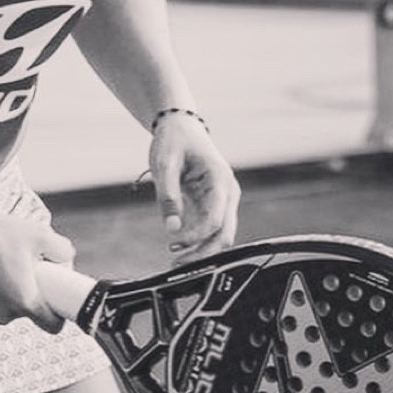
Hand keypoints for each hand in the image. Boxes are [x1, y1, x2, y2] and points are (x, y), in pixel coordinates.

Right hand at [0, 202, 74, 333]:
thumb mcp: (37, 234)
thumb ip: (62, 249)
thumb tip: (67, 257)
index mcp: (25, 302)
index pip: (52, 326)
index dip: (58, 316)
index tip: (56, 302)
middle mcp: (2, 313)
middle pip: (24, 312)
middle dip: (27, 294)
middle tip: (24, 269)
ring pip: (1, 307)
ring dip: (3, 292)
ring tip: (0, 264)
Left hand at [149, 112, 239, 261]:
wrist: (181, 128)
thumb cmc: (174, 141)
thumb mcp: (165, 163)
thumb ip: (168, 195)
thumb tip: (171, 228)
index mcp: (220, 180)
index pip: (215, 219)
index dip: (196, 236)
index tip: (174, 244)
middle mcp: (227, 193)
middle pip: (225, 234)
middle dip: (203, 253)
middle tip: (176, 264)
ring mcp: (222, 200)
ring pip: (220, 235)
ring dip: (200, 250)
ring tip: (174, 260)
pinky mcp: (212, 205)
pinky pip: (210, 230)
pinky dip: (197, 242)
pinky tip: (178, 248)